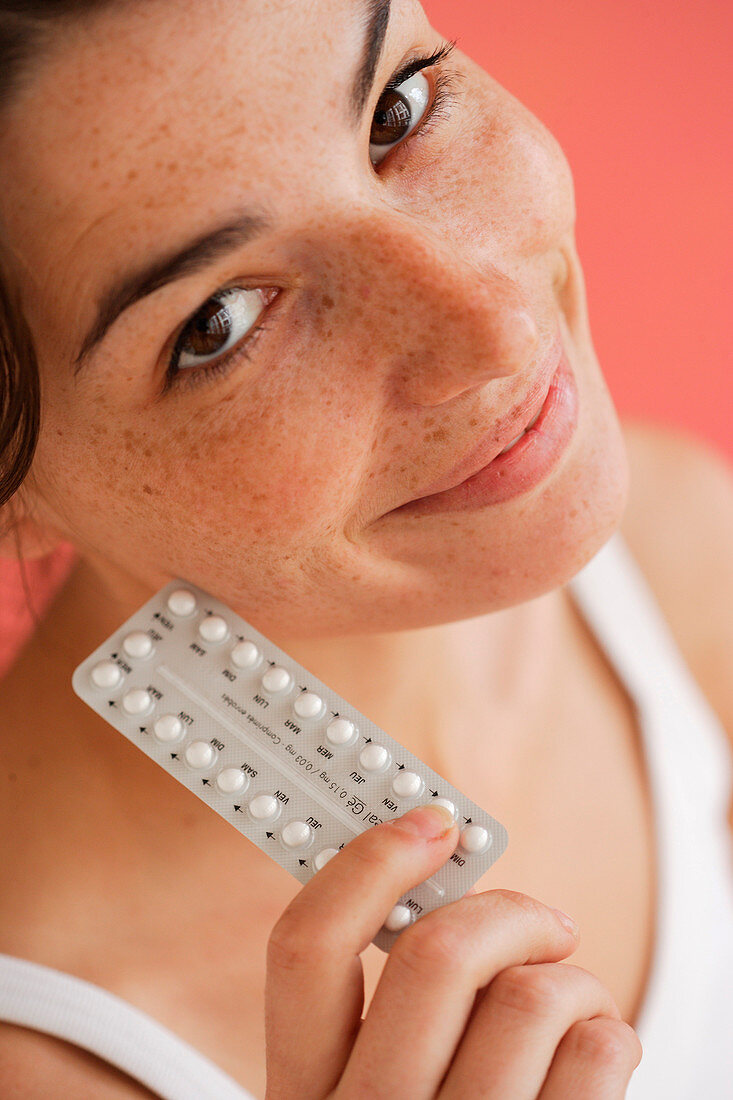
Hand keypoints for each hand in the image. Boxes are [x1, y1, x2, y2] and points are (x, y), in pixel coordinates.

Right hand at [265, 804, 641, 1098]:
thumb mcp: (363, 1098)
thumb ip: (384, 1013)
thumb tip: (438, 891)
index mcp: (303, 1097)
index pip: (304, 949)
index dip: (366, 865)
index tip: (430, 823)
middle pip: (436, 956)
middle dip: (505, 910)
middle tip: (539, 919)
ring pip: (529, 998)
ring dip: (568, 978)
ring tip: (571, 1002)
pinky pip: (598, 1056)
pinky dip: (609, 1032)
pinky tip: (591, 1056)